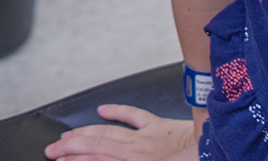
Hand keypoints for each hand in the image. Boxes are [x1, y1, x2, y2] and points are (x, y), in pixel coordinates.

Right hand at [45, 105, 197, 160]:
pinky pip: (134, 115)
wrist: (215, 154)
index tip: (59, 159)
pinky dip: (117, 111)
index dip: (74, 159)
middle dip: (71, 148)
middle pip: (95, 147)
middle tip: (52, 149)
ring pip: (108, 133)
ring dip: (85, 134)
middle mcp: (137, 152)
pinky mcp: (160, 127)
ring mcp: (147, 138)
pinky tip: (103, 110)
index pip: (96, 160)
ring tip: (68, 136)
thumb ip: (135, 160)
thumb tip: (108, 156)